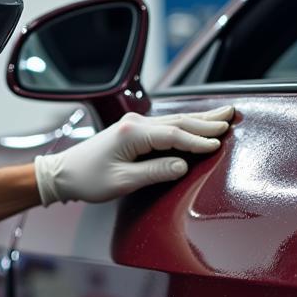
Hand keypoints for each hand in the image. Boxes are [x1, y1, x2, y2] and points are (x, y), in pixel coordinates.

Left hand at [33, 106, 233, 205]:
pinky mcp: (133, 131)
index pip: (174, 135)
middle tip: (233, 117)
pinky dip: (186, 125)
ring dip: (200, 119)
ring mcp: (134, 125)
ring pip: (175, 120)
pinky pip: (166, 126)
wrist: (62, 174)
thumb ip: (155, 172)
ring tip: (224, 115)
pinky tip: (198, 123)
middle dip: (207, 121)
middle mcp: (134, 124)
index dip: (198, 140)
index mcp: (132, 133)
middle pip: (179, 121)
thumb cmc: (88, 180)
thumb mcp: (123, 182)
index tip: (218, 143)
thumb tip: (183, 166)